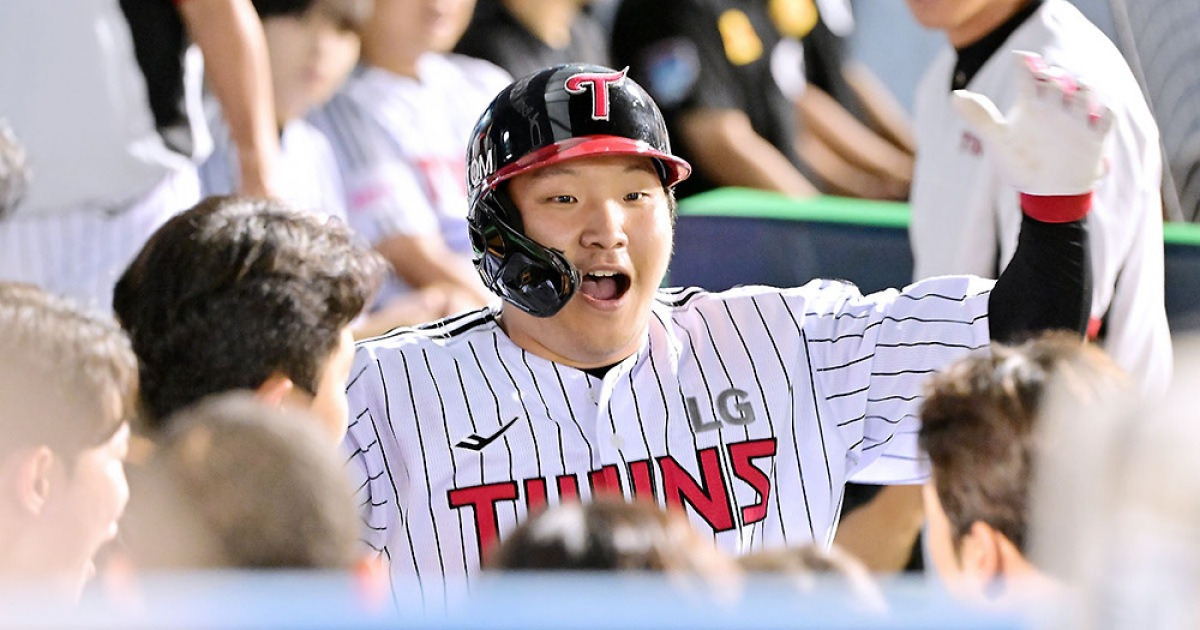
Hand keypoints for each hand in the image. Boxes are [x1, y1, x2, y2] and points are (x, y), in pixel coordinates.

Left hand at [951, 51, 1113, 195]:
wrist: (1045, 194)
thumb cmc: (1020, 163)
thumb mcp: (998, 141)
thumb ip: (980, 118)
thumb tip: (954, 95)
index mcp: (1032, 105)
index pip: (1030, 74)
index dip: (1027, 64)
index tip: (1021, 61)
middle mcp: (1055, 108)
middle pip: (1061, 80)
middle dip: (1056, 76)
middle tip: (1048, 79)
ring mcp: (1076, 121)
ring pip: (1086, 93)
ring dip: (1082, 90)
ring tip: (1074, 94)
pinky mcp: (1094, 139)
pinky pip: (1107, 119)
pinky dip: (1105, 114)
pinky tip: (1095, 116)